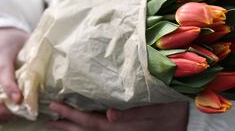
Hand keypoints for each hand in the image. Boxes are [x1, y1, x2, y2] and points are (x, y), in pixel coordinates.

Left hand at [47, 101, 188, 130]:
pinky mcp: (126, 130)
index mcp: (122, 126)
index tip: (55, 106)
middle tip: (48, 118)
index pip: (90, 122)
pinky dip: (88, 127)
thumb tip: (109, 114)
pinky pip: (101, 130)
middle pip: (86, 130)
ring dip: (73, 128)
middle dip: (66, 123)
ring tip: (57, 123)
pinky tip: (84, 123)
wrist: (186, 121)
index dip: (72, 114)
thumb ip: (134, 112)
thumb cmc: (172, 109)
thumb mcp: (156, 108)